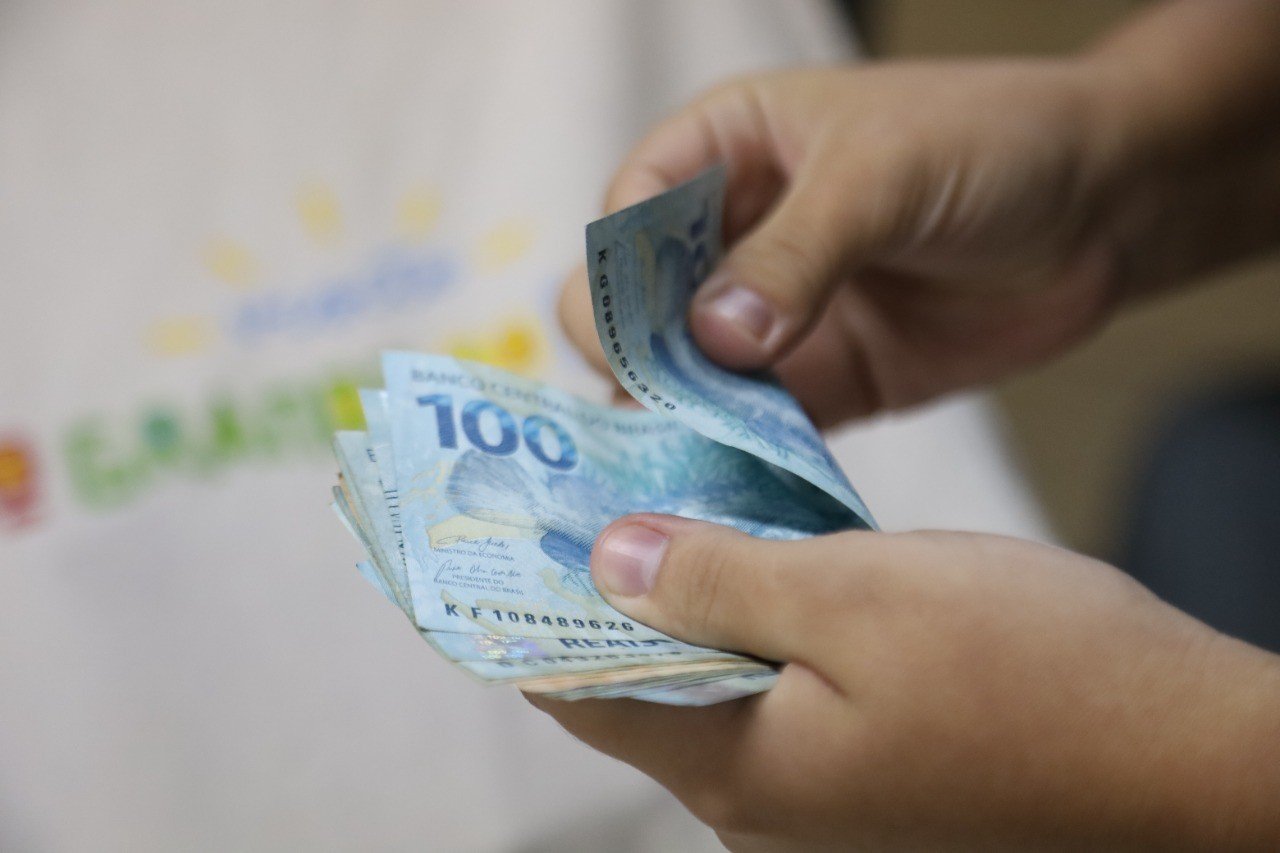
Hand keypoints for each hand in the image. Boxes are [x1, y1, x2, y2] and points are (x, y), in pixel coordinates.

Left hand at [528, 517, 1279, 848]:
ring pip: (712, 688)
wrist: (1190, 753)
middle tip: (599, 484)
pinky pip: (779, 697)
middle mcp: (763, 809)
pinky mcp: (873, 777)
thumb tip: (606, 559)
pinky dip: (757, 627)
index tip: (515, 525)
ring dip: (691, 600)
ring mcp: (821, 802)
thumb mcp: (856, 595)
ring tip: (675, 500)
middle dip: (614, 589)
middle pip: (642, 690)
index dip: (536, 606)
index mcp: (739, 773)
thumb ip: (716, 580)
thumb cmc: (1033, 669)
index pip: (579, 695)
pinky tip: (768, 558)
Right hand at [559, 0, 1279, 426]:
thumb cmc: (989, 143)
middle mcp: (728, 239)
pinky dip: (738, 458)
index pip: (627, 219)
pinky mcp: (820, 383)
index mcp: (722, 153)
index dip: (617, 280)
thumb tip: (709, 338)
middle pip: (632, 309)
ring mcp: (770, 319)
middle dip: (633, 361)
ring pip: (682, 380)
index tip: (631, 344)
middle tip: (657, 414)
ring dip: (677, 424)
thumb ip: (794, 253)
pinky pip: (753, 428)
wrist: (1105, 206)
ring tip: (676, 475)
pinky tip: (729, 492)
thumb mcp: (884, 176)